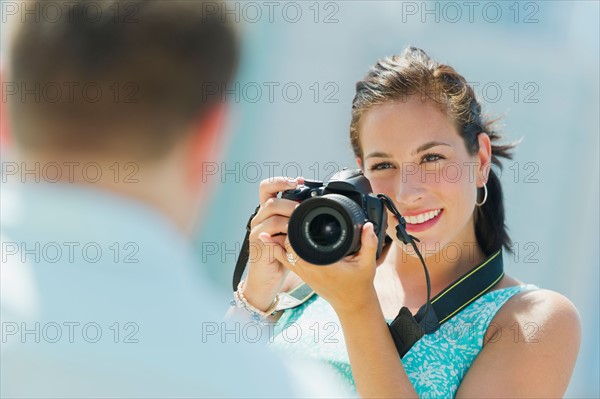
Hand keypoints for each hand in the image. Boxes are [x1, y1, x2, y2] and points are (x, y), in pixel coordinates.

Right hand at [242, 176, 303, 311]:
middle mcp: (260, 218)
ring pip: (270, 209)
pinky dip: (283, 229)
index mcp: (268, 213)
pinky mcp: (258, 243)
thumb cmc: (282, 257)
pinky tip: (293, 234)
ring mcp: (257, 229)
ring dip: (288, 211)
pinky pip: (269, 230)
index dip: (281, 181)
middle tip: (304, 207)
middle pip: (270, 197)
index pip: (268, 187)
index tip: (299, 181)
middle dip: (290, 199)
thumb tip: (320, 208)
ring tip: (301, 218)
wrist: (267, 280)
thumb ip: (299, 221)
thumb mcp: (292, 236)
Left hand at [260, 221, 380, 313]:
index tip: (297, 213)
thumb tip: (368, 225)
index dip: (294, 227)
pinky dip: (275, 248)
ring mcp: (303, 272)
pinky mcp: (302, 273)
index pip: (298, 244)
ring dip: (279, 237)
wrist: (352, 303)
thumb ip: (369, 243)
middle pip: (287, 244)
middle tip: (289, 211)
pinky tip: (267, 237)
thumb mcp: (367, 263)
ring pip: (282, 251)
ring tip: (277, 220)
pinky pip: (284, 260)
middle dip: (286, 228)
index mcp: (321, 264)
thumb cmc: (359, 283)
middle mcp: (308, 268)